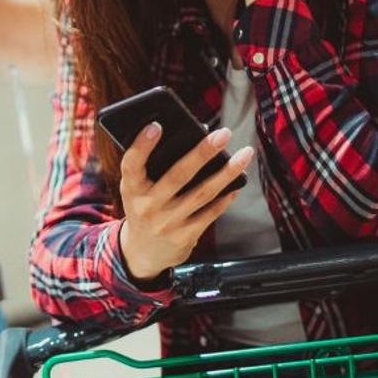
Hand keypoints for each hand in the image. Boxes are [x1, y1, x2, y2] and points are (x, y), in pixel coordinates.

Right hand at [117, 123, 255, 281]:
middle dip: (202, 153)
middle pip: (178, 176)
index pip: (132, 164)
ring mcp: (167, 223)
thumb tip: (195, 136)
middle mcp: (147, 206)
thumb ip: (153, 167)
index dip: (141, 146)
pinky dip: (226, 196)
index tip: (156, 125)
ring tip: (245, 153)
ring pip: (202, 193)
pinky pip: (210, 213)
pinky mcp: (184, 236)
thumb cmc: (145, 206)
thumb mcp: (137, 188)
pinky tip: (238, 181)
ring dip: (227, 172)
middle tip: (223, 134)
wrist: (143, 252)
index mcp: (131, 189)